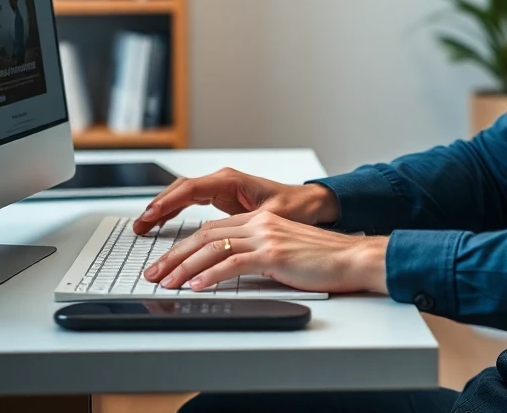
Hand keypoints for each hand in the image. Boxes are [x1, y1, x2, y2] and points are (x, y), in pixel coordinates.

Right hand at [133, 167, 340, 235]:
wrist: (307, 203)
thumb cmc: (294, 207)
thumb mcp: (272, 217)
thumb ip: (250, 224)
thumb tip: (228, 239)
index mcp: (231, 181)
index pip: (190, 189)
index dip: (168, 203)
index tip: (150, 217)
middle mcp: (222, 181)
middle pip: (180, 190)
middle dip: (157, 207)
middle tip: (139, 226)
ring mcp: (220, 188)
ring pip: (182, 194)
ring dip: (162, 209)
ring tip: (142, 227)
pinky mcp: (221, 197)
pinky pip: (190, 201)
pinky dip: (174, 211)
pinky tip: (161, 224)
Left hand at [142, 210, 388, 294]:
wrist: (352, 258)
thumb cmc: (323, 260)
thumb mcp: (283, 252)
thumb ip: (256, 254)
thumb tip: (227, 271)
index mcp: (260, 220)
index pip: (211, 229)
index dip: (184, 246)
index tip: (166, 262)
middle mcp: (259, 223)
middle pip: (205, 235)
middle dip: (174, 255)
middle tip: (154, 272)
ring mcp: (266, 236)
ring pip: (212, 248)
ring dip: (184, 267)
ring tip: (166, 282)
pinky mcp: (273, 253)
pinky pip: (231, 263)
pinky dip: (209, 275)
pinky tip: (195, 286)